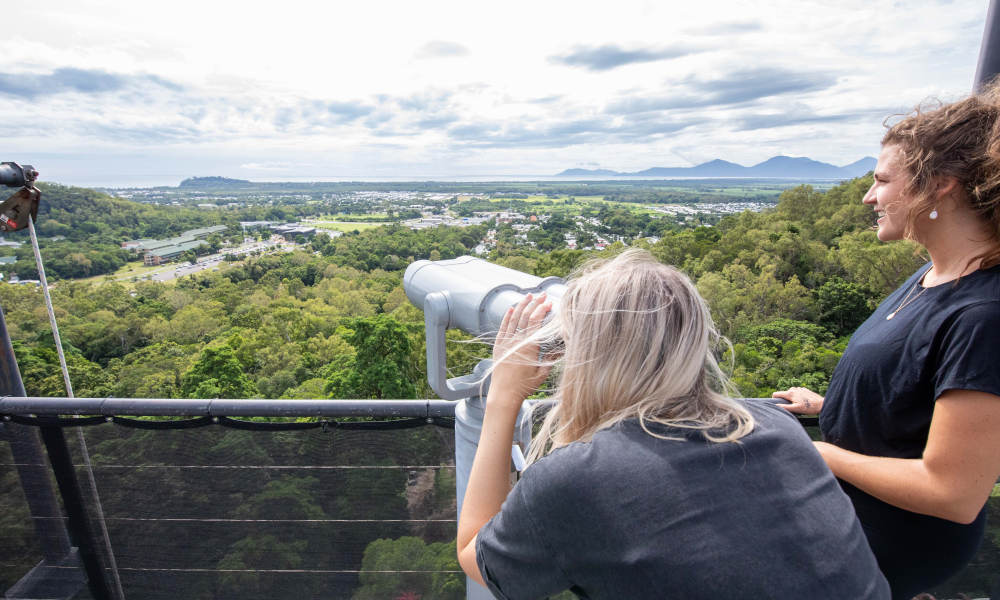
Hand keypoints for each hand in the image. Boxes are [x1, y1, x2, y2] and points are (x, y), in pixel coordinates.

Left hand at [488, 293, 552, 408]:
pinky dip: (507, 316)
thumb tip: (562, 347)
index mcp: (529, 346)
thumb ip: (552, 358)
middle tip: (542, 294)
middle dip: (535, 303)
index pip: (536, 320)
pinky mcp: (498, 346)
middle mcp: (517, 341)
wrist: (504, 394)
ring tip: (528, 295)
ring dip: (522, 305)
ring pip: (514, 318)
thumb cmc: (525, 386)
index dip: (542, 309)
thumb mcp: (543, 373)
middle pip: (526, 316)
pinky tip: (511, 308)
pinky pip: (503, 327)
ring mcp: (506, 342)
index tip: (549, 303)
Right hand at [772, 386, 823, 414]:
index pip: (776, 394)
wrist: (821, 404)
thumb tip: (776, 405)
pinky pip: (797, 392)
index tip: (778, 404)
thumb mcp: (796, 409)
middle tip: (792, 406)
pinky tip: (803, 402)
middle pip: (783, 394)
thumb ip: (785, 407)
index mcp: (790, 393)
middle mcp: (793, 389)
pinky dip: (797, 396)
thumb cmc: (809, 408)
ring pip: (790, 393)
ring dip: (792, 398)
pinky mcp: (804, 390)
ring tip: (798, 404)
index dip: (774, 399)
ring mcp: (799, 388)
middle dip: (785, 400)